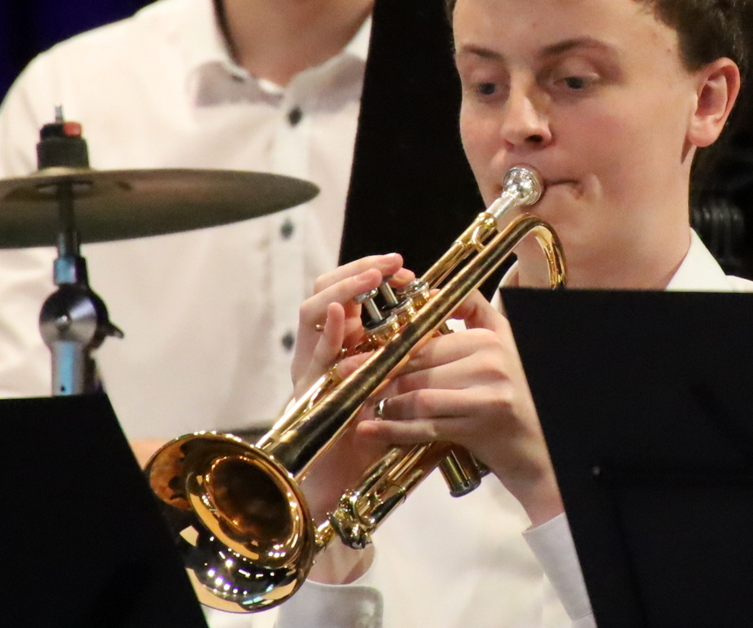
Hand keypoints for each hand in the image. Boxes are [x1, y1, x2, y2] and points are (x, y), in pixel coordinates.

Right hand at [286, 255, 413, 584]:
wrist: (342, 488)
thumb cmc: (374, 441)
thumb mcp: (400, 391)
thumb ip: (413, 361)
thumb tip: (447, 326)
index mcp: (344, 346)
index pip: (351, 294)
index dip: (374, 274)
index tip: (406, 271)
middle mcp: (322, 351)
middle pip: (326, 290)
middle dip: (358, 271)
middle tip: (391, 265)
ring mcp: (309, 368)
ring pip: (312, 312)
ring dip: (342, 290)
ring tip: (371, 278)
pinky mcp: (304, 391)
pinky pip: (310, 353)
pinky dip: (326, 331)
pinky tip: (342, 317)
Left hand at [362, 291, 562, 525]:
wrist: (544, 450)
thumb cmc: (518, 398)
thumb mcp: (506, 346)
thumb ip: (475, 314)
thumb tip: (432, 293)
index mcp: (491, 338)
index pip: (428, 338)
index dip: (391, 348)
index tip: (361, 354)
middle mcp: (491, 360)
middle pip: (419, 365)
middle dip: (379, 375)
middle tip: (347, 381)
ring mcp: (487, 393)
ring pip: (419, 394)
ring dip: (385, 404)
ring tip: (359, 408)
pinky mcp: (481, 426)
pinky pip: (426, 425)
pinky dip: (394, 430)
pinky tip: (370, 431)